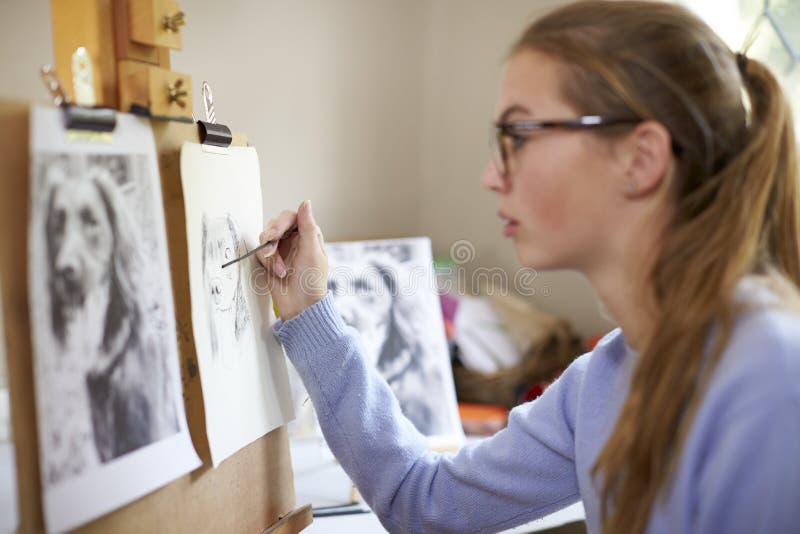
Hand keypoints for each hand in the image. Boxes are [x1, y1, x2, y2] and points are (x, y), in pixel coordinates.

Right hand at [258, 200, 327, 319]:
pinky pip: (260, 252)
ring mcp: (281, 250)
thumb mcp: (312, 252)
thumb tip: (306, 202)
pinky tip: (277, 274)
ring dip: (271, 255)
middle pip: (275, 226)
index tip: (275, 234)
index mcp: (308, 234)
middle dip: (271, 238)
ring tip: (281, 271)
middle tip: (269, 251)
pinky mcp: (270, 261)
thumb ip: (307, 227)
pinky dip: (267, 263)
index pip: (291, 217)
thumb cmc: (311, 281)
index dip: (281, 223)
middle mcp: (294, 239)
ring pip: (265, 239)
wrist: (300, 306)